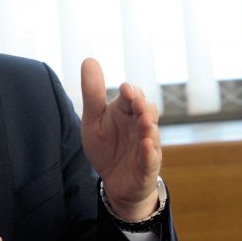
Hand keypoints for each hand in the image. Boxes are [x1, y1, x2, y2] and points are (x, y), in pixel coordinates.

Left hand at [80, 58, 161, 220]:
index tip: (124, 89)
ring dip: (149, 128)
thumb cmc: (107, 146)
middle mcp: (140, 125)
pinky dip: (149, 153)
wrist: (114, 181)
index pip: (132, 96)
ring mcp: (146, 146)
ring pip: (152, 134)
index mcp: (126, 111)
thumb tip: (89, 59)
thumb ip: (93, 93)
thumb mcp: (93, 119)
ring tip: (145, 122)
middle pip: (147, 111)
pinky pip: (151, 159)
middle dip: (143, 106)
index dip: (131, 93)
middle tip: (137, 102)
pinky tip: (146, 146)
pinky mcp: (147, 166)